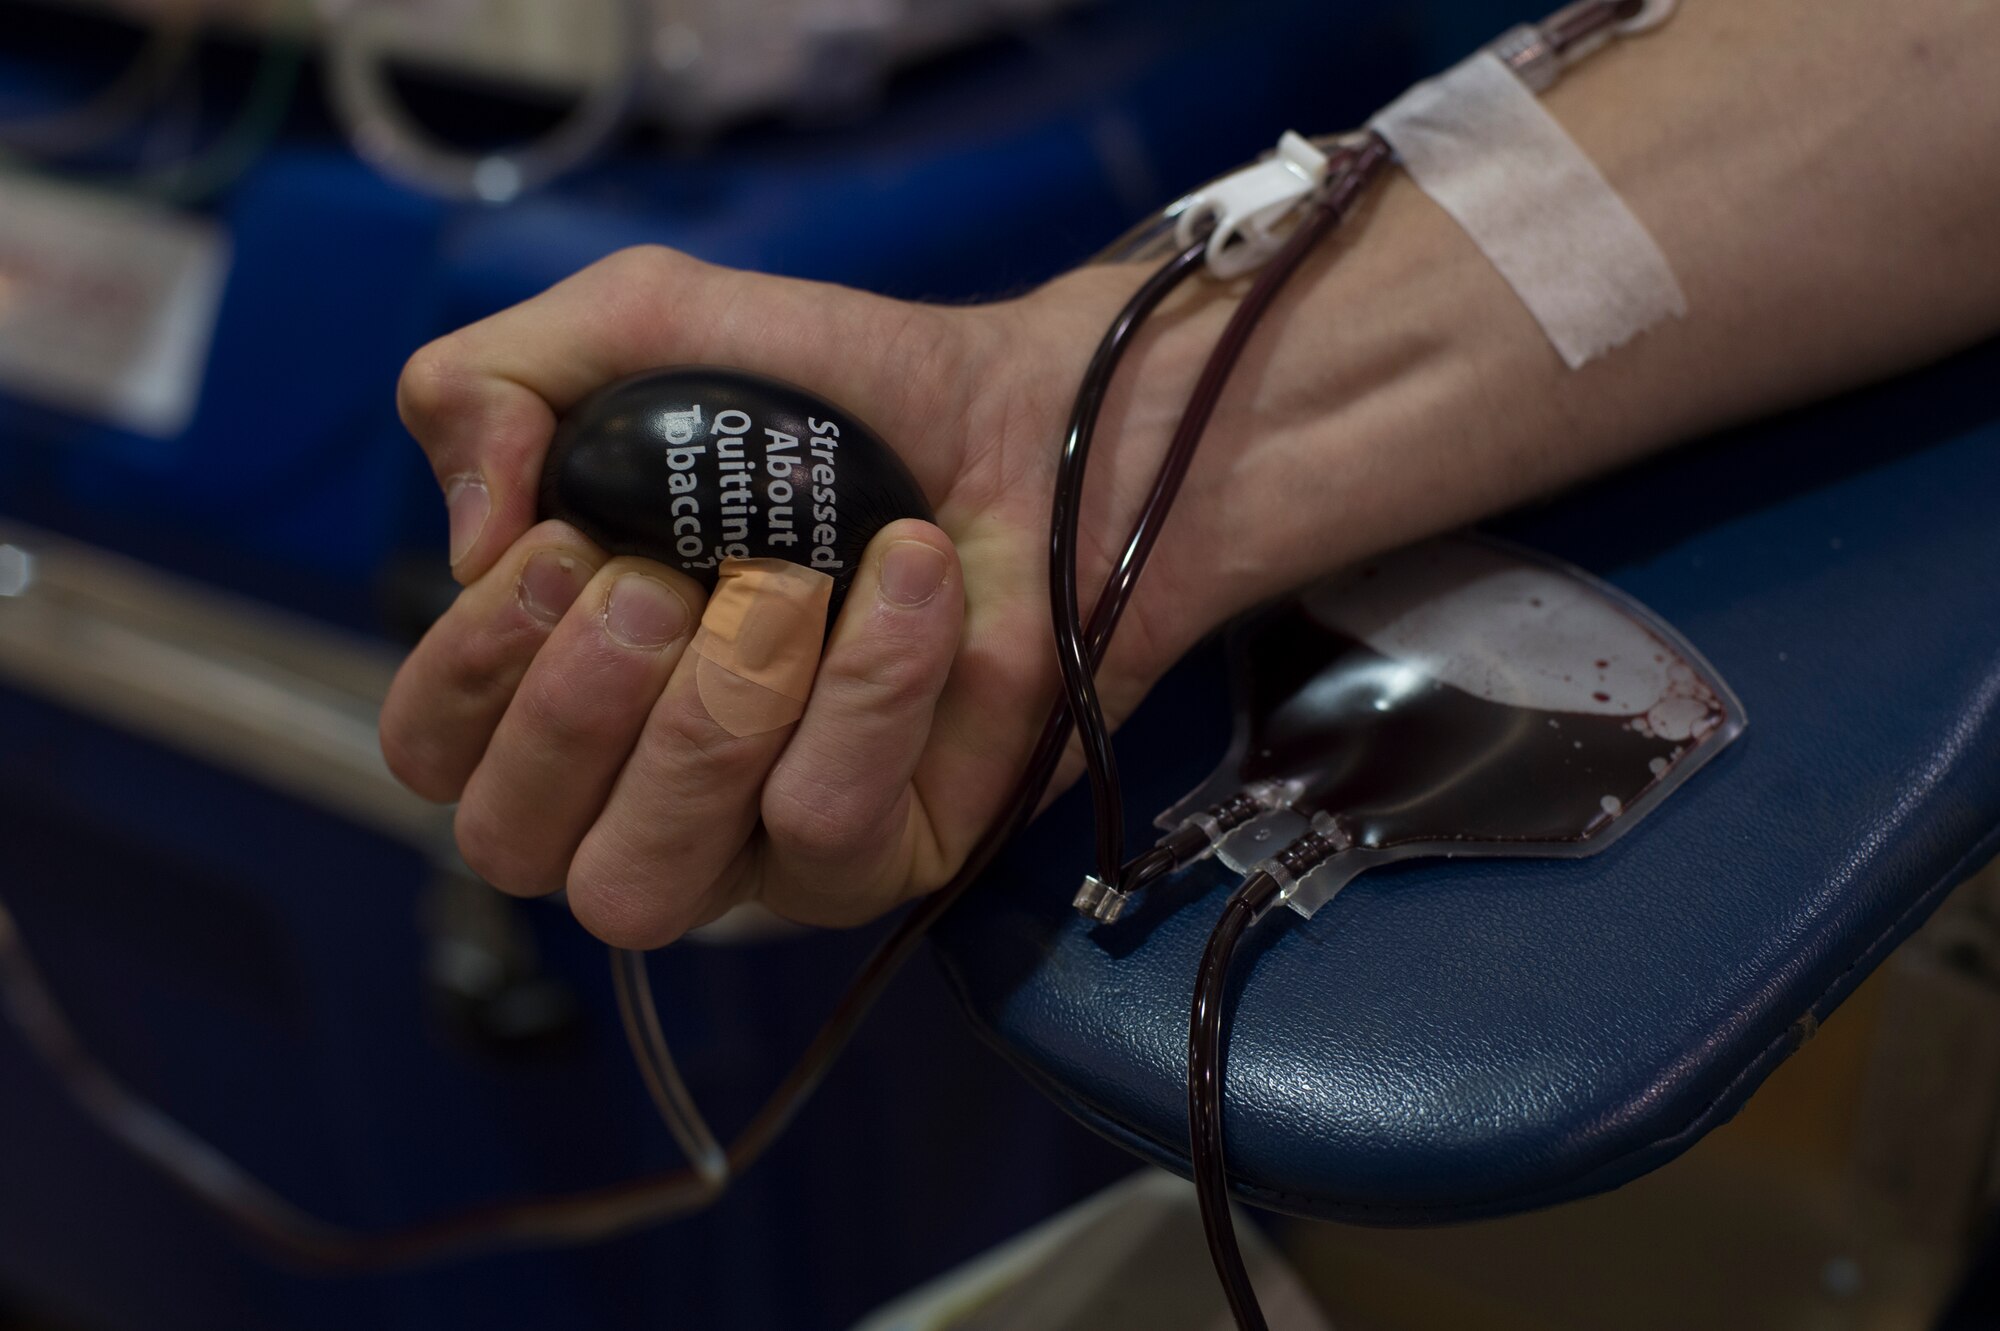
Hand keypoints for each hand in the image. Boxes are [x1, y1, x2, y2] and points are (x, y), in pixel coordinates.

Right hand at [379, 245, 1289, 946]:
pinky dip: (862, 691)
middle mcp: (638, 782)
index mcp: (562, 679)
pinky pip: (821, 828)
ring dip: (705, 718)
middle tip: (659, 584)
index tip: (556, 548)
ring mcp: (757, 844)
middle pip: (516, 847)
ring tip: (788, 586)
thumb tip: (467, 540)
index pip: (434, 755)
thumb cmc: (839, 393)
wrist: (1035, 416)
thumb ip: (495, 386)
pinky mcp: (880, 859)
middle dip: (573, 710)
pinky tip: (907, 579)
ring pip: (646, 881)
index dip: (466, 670)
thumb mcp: (641, 329)